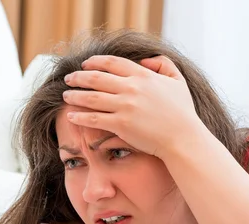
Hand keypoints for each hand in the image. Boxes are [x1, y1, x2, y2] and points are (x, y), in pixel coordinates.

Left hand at [62, 55, 202, 158]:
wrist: (183, 138)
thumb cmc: (182, 112)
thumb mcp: (178, 80)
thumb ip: (163, 65)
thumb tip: (145, 61)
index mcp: (143, 75)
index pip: (111, 63)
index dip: (94, 62)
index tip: (84, 65)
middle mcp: (131, 88)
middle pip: (96, 78)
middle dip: (78, 77)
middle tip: (68, 78)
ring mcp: (125, 106)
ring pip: (91, 97)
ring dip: (75, 95)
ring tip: (65, 96)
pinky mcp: (121, 124)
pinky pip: (94, 118)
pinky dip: (80, 116)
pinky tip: (71, 116)